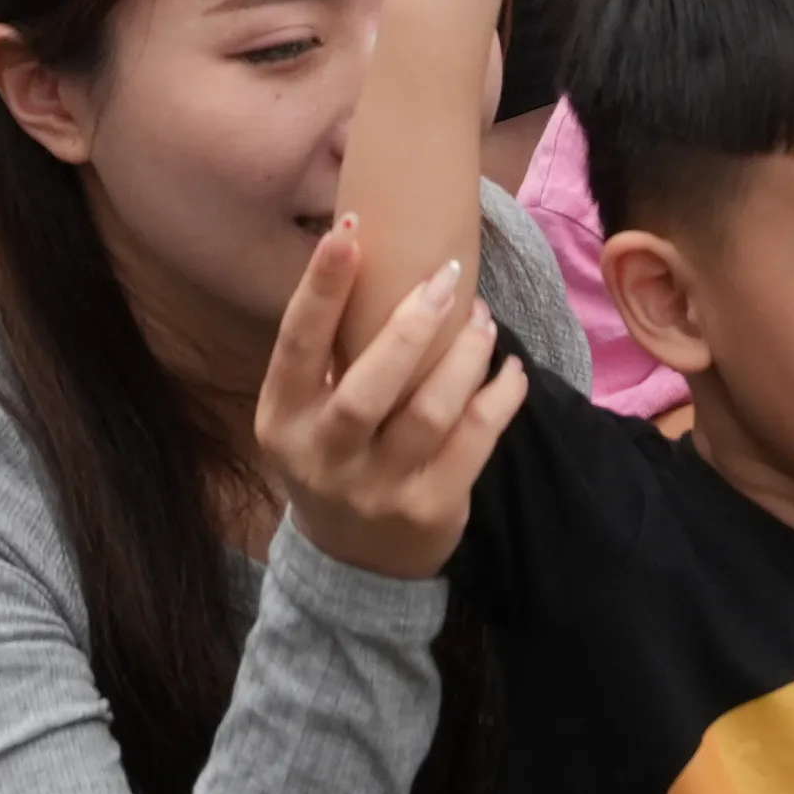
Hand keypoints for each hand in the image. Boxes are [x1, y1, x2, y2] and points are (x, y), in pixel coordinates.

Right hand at [253, 216, 524, 582]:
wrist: (352, 564)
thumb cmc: (334, 456)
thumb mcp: (306, 412)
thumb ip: (330, 354)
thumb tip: (372, 246)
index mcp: (283, 419)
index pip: (296, 346)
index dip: (320, 288)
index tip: (348, 229)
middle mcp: (323, 458)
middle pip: (367, 388)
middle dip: (411, 326)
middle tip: (447, 276)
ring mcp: (376, 490)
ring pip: (429, 413)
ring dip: (465, 357)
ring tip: (483, 320)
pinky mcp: (429, 510)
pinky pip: (473, 443)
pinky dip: (499, 399)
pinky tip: (510, 371)